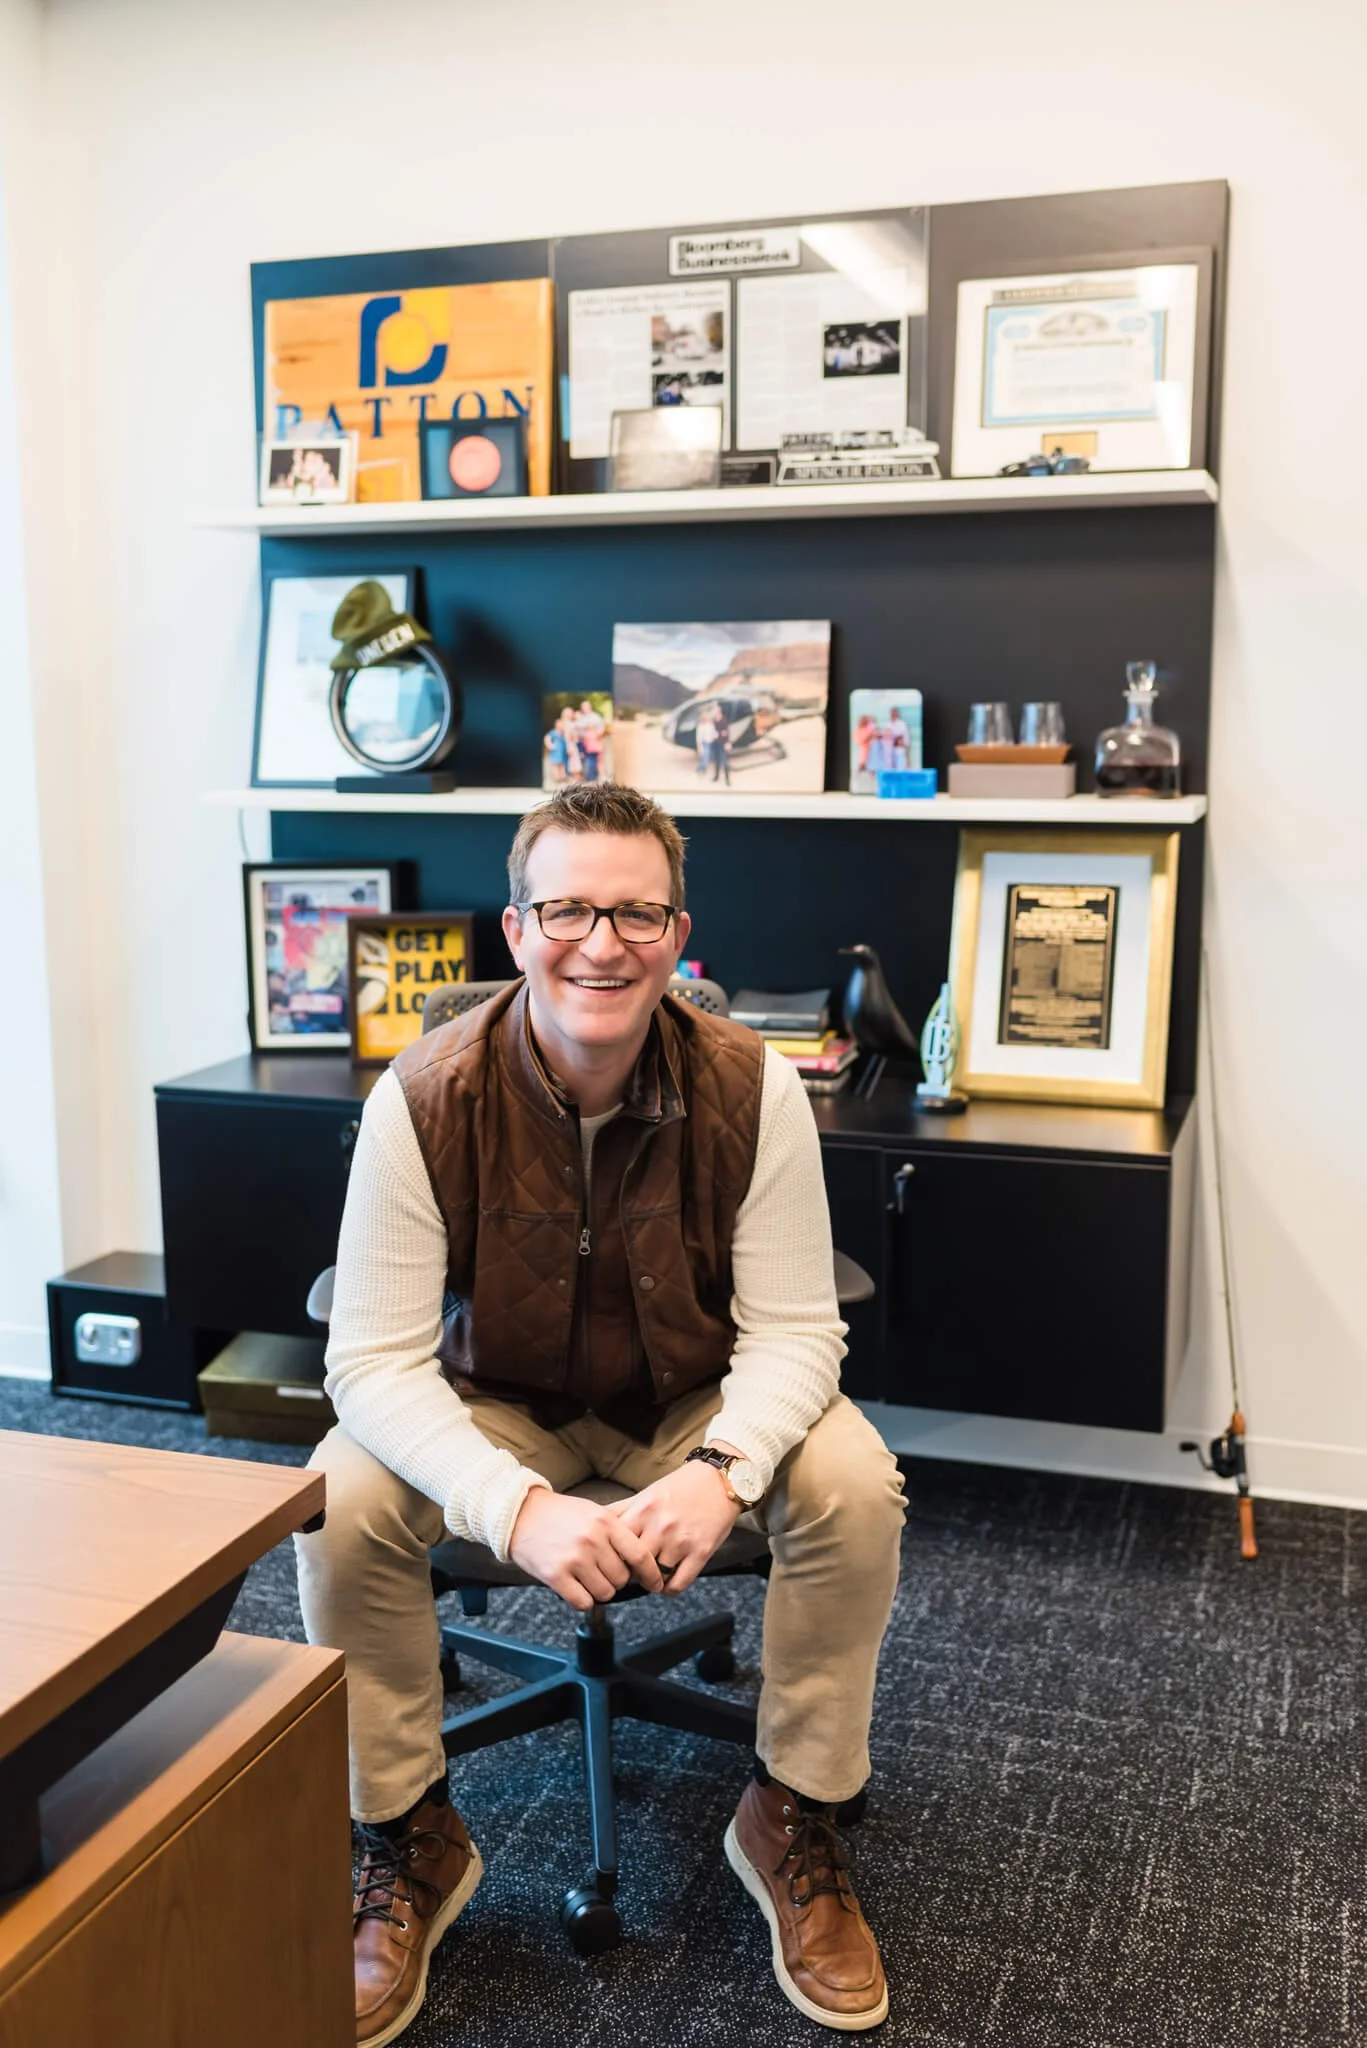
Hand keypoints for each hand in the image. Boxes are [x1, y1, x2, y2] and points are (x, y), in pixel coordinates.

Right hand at [508, 1487, 664, 1610]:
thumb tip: (641, 1559)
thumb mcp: (593, 1511)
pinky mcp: (556, 1576)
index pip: (640, 1555)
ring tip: (588, 1577)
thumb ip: (616, 1531)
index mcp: (605, 1523)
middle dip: (617, 1580)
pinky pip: (583, 1602)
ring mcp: (574, 1560)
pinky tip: (576, 1587)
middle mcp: (592, 1541)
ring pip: (605, 1593)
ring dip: (600, 1590)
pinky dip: (583, 1599)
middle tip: (604, 1572)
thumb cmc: (559, 1513)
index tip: (655, 1583)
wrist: (521, 1514)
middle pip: (622, 1578)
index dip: (651, 1573)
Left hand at [607, 1460, 741, 1594]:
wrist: (718, 1480)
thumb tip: (595, 1522)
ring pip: (655, 1577)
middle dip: (631, 1573)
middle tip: (631, 1574)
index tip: (613, 1562)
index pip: (616, 1545)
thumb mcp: (647, 1494)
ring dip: (651, 1581)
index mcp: (643, 1511)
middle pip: (634, 1564)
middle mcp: (660, 1527)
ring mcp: (681, 1541)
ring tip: (651, 1577)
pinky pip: (678, 1584)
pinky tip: (668, 1581)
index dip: (611, 1557)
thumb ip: (622, 1510)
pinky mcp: (701, 1552)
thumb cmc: (681, 1487)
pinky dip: (670, 1589)